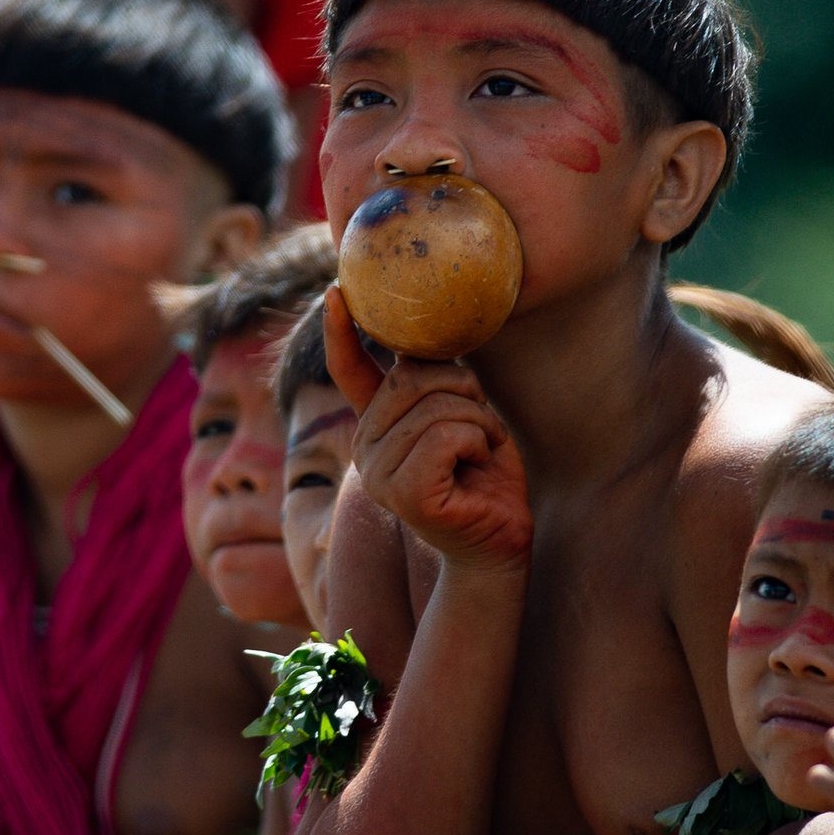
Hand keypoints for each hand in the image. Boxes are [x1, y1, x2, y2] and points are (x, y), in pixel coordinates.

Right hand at [321, 288, 531, 571]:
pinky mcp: (404, 492)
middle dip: (464, 390)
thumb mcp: (459, 415)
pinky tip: (479, 466)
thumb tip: (418, 334)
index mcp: (375, 425)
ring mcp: (378, 473)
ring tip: (482, 452)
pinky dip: (479, 442)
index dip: (341, 330)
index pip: (350, 370)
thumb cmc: (484, 478)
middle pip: (412, 378)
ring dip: (479, 422)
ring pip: (437, 406)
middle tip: (481, 425)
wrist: (498, 543)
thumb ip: (432, 383)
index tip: (335, 291)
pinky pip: (448, 434)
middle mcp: (364, 447)